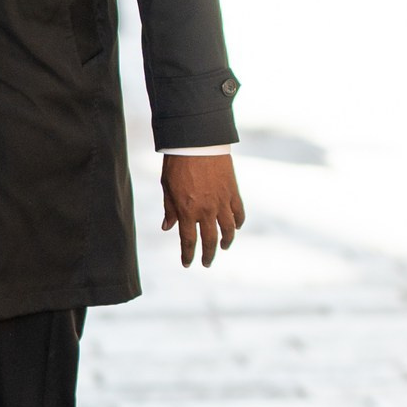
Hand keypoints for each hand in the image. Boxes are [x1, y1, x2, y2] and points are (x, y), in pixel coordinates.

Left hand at [161, 153, 243, 267]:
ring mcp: (222, 202)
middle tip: (206, 263)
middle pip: (209, 240)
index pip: (188, 240)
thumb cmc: (177, 164)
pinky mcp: (233, 192)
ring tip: (223, 246)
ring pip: (228, 230)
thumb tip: (167, 227)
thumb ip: (169, 209)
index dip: (188, 254)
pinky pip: (239, 212)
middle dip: (208, 254)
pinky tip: (236, 227)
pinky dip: (238, 222)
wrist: (197, 142)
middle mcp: (206, 211)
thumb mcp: (167, 188)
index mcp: (187, 211)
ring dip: (226, 241)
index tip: (188, 263)